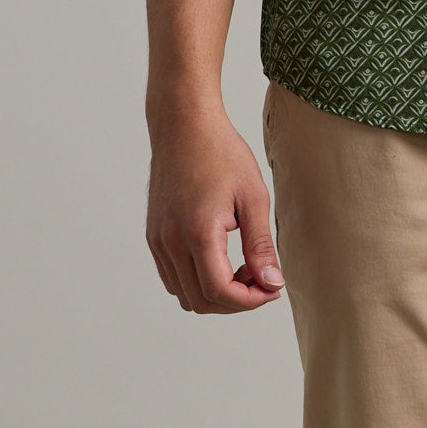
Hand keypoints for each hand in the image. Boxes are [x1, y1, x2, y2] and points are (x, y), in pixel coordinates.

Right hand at [146, 115, 284, 312]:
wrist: (184, 126)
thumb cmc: (221, 154)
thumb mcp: (254, 198)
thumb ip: (261, 246)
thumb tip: (272, 283)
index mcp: (197, 232)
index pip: (219, 292)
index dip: (250, 301)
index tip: (272, 288)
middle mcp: (170, 242)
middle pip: (200, 301)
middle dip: (236, 301)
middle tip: (262, 279)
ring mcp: (158, 240)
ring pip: (184, 294)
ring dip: (215, 294)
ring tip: (242, 268)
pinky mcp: (154, 236)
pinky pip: (172, 277)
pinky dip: (197, 282)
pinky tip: (221, 260)